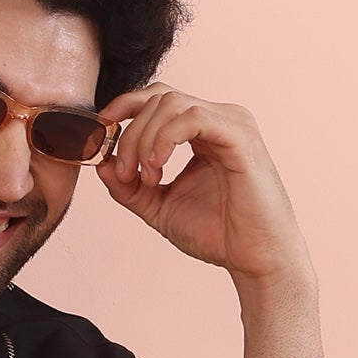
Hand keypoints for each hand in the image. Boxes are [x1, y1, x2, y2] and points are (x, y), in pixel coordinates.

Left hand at [96, 88, 313, 289]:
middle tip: (124, 172)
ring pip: (172, 103)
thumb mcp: (160, 207)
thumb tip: (101, 164)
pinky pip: (193, 118)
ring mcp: (232, 124)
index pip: (157, 98)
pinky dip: (165, 138)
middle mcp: (219, 120)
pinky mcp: (240, 138)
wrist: (256, 259)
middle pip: (159, 97)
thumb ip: (129, 187)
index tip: (101, 133)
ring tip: (145, 177)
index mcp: (203, 131)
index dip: (124, 107)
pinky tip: (158, 167)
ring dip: (144, 138)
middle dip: (130, 132)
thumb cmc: (219, 234)